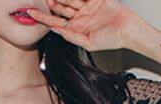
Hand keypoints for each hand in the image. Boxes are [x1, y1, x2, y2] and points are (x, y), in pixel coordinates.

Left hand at [27, 0, 141, 52]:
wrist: (129, 30)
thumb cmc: (112, 40)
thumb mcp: (88, 43)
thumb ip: (72, 37)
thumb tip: (56, 31)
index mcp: (77, 29)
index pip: (57, 23)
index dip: (44, 18)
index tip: (32, 13)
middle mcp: (80, 17)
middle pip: (61, 8)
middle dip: (51, 4)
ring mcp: (88, 7)